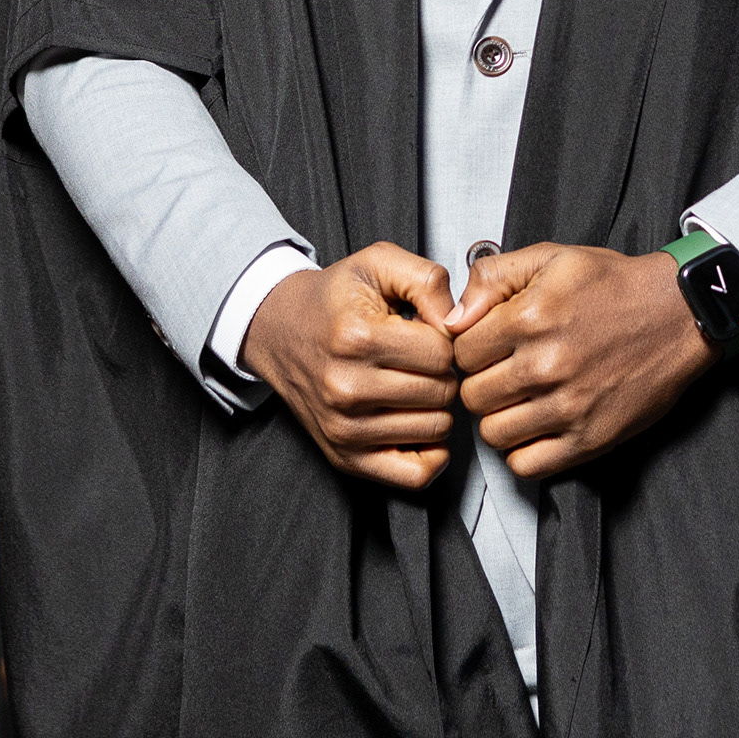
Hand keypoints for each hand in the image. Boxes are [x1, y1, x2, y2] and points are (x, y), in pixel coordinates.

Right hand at [239, 244, 461, 491]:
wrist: (279, 329)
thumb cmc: (333, 299)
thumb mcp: (377, 263)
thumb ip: (427, 280)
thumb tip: (459, 322)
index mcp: (358, 338)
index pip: (442, 354)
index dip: (446, 340)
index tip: (428, 334)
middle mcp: (347, 388)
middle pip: (442, 393)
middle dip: (443, 373)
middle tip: (422, 360)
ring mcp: (344, 428)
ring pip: (435, 429)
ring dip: (436, 407)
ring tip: (415, 384)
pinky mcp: (345, 456)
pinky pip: (414, 474)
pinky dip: (430, 452)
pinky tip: (418, 422)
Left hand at [444, 244, 712, 481]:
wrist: (679, 314)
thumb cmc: (616, 286)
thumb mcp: (552, 258)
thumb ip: (493, 278)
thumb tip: (454, 318)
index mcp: (530, 319)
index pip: (460, 354)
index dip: (470, 349)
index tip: (488, 347)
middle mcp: (546, 366)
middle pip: (473, 396)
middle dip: (483, 383)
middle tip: (505, 372)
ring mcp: (568, 407)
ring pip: (493, 433)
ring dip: (500, 418)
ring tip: (521, 399)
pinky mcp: (590, 439)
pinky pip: (528, 465)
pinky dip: (524, 450)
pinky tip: (536, 426)